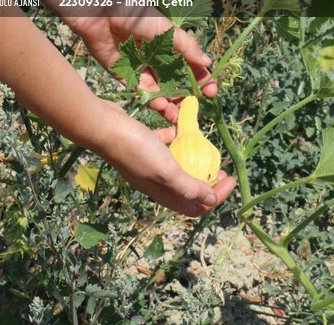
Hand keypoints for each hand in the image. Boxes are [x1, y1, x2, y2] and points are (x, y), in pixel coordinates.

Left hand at [65, 0, 216, 124]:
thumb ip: (186, 47)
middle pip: (175, 82)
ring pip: (159, 90)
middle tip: (193, 109)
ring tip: (175, 113)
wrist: (101, 12)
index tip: (210, 92)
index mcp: (169, 44)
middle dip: (185, 96)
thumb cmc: (136, 14)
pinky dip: (151, 99)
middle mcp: (156, 57)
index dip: (200, 79)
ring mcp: (141, 67)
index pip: (189, 66)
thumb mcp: (166, 29)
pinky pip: (140, 90)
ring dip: (169, 102)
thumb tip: (207, 63)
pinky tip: (160, 105)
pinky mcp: (124, 74)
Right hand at [97, 100, 235, 214]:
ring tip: (203, 145)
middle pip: (188, 188)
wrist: (104, 127)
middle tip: (220, 165)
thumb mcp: (167, 170)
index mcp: (163, 193)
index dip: (216, 197)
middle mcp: (156, 183)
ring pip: (176, 166)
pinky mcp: (142, 146)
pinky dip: (173, 138)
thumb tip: (211, 201)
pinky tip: (177, 127)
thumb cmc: (137, 150)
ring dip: (191, 157)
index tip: (230, 178)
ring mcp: (148, 164)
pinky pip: (163, 145)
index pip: (195, 206)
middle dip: (207, 179)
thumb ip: (189, 187)